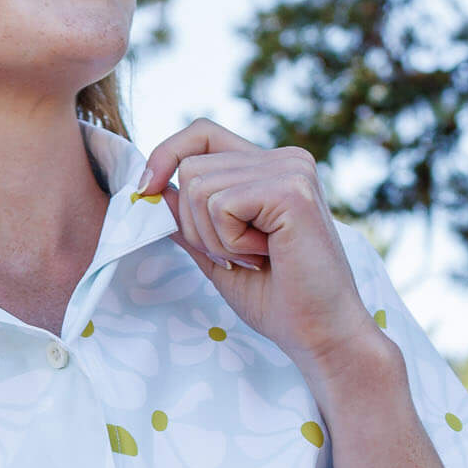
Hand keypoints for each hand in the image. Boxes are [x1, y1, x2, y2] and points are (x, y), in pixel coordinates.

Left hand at [139, 119, 389, 385]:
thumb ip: (189, 220)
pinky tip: (265, 256)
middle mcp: (284, 159)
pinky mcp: (292, 189)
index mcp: (269, 168)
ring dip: (212, 238)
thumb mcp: (217, 254)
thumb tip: (152, 188)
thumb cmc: (278, 300)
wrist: (321, 333)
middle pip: (191, 167)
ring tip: (254, 258)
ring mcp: (290, 169)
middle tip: (236, 256)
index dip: (166, 154)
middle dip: (194, 225)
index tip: (146, 190)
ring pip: (198, 186)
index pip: (202, 133)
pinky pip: (220, 205)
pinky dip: (229, 242)